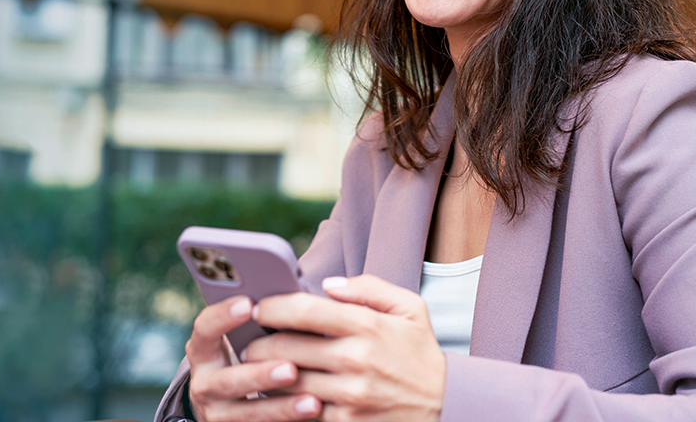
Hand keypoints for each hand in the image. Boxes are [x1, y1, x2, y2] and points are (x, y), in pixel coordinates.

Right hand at [184, 295, 323, 421]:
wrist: (228, 405)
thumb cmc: (248, 357)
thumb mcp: (242, 342)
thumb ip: (259, 325)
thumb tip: (297, 300)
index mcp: (203, 351)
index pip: (204, 329)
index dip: (222, 316)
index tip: (248, 304)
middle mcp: (204, 383)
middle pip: (228, 380)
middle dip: (260, 374)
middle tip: (290, 368)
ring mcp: (218, 413)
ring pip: (248, 413)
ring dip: (281, 407)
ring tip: (311, 401)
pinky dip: (288, 421)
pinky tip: (313, 413)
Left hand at [242, 275, 444, 421]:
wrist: (446, 405)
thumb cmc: (420, 354)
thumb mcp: (410, 309)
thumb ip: (370, 288)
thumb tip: (328, 285)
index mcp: (368, 326)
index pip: (305, 310)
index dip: (272, 306)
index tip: (258, 306)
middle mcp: (356, 360)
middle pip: (286, 347)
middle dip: (259, 343)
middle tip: (249, 341)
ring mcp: (350, 395)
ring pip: (288, 381)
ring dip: (265, 374)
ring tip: (257, 366)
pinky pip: (302, 410)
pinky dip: (285, 400)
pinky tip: (279, 392)